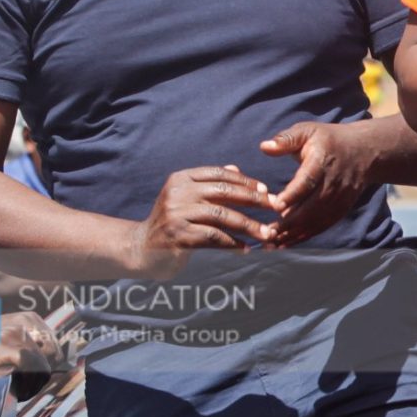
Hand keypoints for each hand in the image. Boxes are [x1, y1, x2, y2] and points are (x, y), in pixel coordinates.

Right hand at [126, 166, 278, 276]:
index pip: (219, 174)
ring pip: (222, 215)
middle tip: (275, 208)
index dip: (245, 181)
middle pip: (224, 191)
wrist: (141, 248)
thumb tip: (236, 168)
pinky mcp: (178, 236)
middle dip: (254, 200)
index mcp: (181, 178)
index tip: (266, 191)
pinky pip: (214, 237)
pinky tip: (245, 248)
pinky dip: (233, 243)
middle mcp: (177, 192)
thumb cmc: (171, 222)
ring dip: (248, 225)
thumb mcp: (186, 198)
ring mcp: (176, 214)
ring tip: (267, 234)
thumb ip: (209, 184)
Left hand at [258, 122, 371, 246]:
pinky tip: (288, 242)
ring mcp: (340, 198)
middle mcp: (333, 182)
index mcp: (322, 161)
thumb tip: (264, 146)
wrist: (364, 151)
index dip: (292, 195)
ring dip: (296, 233)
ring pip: (317, 220)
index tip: (276, 206)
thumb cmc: (329, 139)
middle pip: (312, 206)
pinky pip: (323, 225)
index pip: (307, 181)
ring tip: (274, 243)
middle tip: (268, 232)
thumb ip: (286, 139)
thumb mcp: (308, 130)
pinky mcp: (342, 208)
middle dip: (290, 222)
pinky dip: (306, 235)